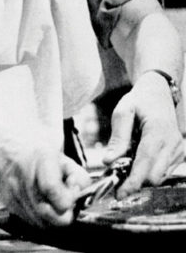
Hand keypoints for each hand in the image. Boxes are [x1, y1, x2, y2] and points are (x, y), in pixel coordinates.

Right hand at [0, 132, 90, 227]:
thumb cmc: (30, 150)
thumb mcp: (58, 154)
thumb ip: (77, 175)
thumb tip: (85, 195)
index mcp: (41, 159)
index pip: (55, 190)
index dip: (70, 196)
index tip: (73, 189)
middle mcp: (26, 179)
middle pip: (55, 217)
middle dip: (67, 211)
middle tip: (67, 198)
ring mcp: (17, 196)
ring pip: (46, 225)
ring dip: (55, 216)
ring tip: (53, 198)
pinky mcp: (11, 207)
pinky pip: (34, 223)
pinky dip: (42, 217)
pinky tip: (41, 201)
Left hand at [103, 71, 183, 197]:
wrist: (159, 93)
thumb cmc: (139, 101)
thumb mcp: (123, 112)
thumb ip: (118, 138)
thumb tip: (109, 162)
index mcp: (158, 132)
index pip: (145, 165)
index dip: (132, 182)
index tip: (119, 194)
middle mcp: (173, 143)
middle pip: (154, 176)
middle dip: (135, 180)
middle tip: (117, 173)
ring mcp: (178, 150)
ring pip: (160, 177)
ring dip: (142, 175)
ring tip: (128, 161)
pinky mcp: (179, 154)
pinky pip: (164, 171)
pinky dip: (150, 170)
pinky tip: (139, 157)